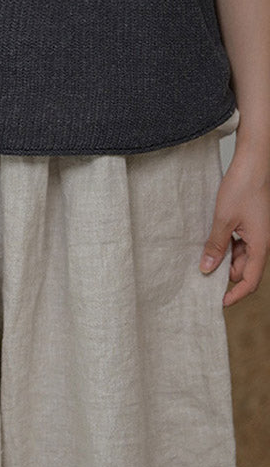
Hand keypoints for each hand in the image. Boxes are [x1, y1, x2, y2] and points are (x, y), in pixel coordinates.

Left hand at [199, 155, 269, 306]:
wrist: (252, 164)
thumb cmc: (242, 187)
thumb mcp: (223, 219)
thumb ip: (216, 246)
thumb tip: (207, 269)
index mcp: (260, 246)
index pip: (250, 281)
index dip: (236, 294)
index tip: (219, 302)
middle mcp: (262, 242)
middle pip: (245, 270)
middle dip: (227, 276)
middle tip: (203, 275)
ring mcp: (257, 233)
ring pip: (241, 257)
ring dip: (225, 259)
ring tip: (204, 257)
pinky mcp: (251, 224)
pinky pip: (240, 243)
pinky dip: (227, 246)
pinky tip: (212, 241)